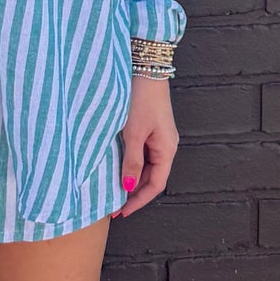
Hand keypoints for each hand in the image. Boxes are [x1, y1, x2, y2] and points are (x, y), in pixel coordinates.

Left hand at [115, 76, 177, 219]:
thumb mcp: (133, 133)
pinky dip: (130, 164)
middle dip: (133, 193)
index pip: (155, 185)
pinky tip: (117, 167)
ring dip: (131, 178)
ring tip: (113, 190)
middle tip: (113, 205)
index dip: (138, 201)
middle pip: (152, 177)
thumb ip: (131, 162)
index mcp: (167, 149)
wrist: (144, 67)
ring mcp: (158, 136)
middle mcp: (165, 145)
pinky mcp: (149, 127)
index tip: (121, 212)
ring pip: (146, 166)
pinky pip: (141, 153)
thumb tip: (129, 189)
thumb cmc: (141, 99)